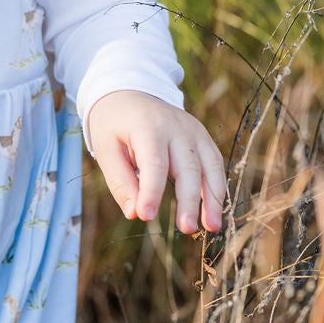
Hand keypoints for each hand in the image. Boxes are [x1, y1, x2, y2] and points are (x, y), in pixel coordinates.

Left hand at [87, 89, 225, 232]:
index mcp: (148, 126)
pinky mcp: (202, 138)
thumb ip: (120, 181)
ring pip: (210, 166)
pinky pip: (215, 164)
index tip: (146, 216)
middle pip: (188, 167)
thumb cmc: (114, 124)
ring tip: (211, 227)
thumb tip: (134, 213)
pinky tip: (214, 212)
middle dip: (189, 200)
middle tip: (186, 229)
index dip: (152, 191)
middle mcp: (177, 127)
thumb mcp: (106, 148)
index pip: (154, 163)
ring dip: (213, 198)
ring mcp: (194, 131)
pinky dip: (217, 188)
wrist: (130, 93)